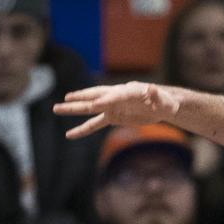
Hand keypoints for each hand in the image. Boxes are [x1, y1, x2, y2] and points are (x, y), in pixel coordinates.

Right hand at [54, 82, 180, 139]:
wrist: (164, 106)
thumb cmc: (166, 102)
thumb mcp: (164, 101)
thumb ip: (156, 96)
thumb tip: (152, 88)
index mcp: (128, 92)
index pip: (114, 96)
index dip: (105, 100)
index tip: (94, 106)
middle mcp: (117, 97)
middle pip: (96, 97)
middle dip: (80, 99)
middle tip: (64, 99)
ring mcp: (113, 107)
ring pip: (90, 109)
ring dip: (74, 109)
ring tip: (56, 109)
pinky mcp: (113, 117)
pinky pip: (95, 124)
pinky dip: (82, 129)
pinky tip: (70, 134)